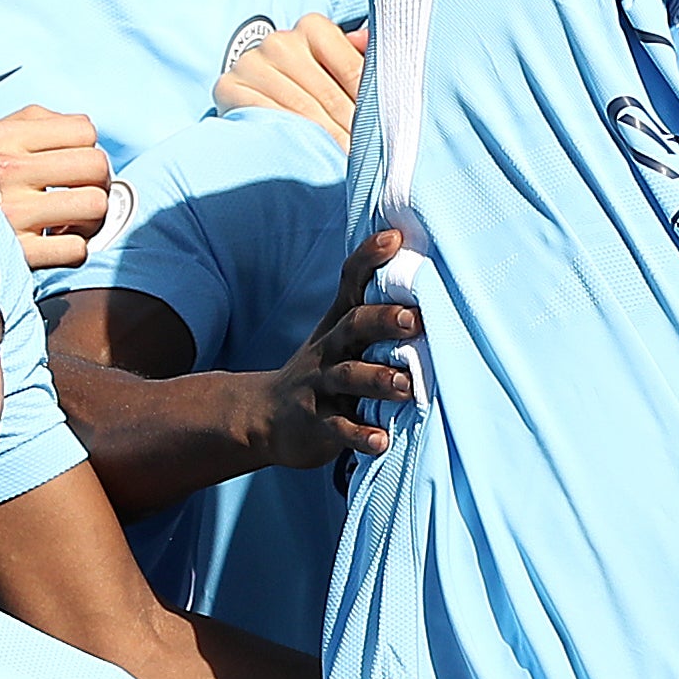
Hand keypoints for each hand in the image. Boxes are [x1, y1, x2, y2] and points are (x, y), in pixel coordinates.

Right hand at [0, 106, 113, 271]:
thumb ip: (39, 121)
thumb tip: (85, 131)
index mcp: (6, 137)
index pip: (84, 130)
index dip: (86, 148)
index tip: (73, 165)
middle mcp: (9, 171)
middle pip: (97, 167)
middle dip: (97, 182)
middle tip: (80, 194)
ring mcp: (14, 214)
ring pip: (94, 206)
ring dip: (90, 218)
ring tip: (68, 220)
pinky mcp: (18, 254)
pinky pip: (76, 249)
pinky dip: (73, 249)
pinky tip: (53, 243)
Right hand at [216, 15, 366, 150]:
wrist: (254, 89)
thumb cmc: (307, 80)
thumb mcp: (335, 65)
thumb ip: (361, 59)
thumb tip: (372, 45)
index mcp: (313, 28)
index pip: (353, 70)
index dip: (371, 104)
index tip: (386, 131)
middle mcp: (281, 41)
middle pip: (328, 94)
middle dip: (352, 129)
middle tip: (370, 158)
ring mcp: (252, 63)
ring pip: (301, 110)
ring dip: (326, 140)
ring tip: (345, 162)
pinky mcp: (229, 87)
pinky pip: (268, 117)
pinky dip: (292, 138)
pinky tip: (308, 155)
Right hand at [255, 229, 417, 465]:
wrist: (263, 415)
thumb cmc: (323, 366)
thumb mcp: (341, 332)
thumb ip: (374, 304)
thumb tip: (415, 260)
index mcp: (341, 322)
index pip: (352, 282)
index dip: (369, 258)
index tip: (394, 238)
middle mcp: (330, 348)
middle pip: (354, 326)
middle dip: (383, 320)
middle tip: (414, 319)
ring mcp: (320, 386)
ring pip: (348, 377)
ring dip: (378, 379)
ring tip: (406, 385)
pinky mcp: (316, 423)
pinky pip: (339, 429)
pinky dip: (360, 435)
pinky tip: (382, 441)